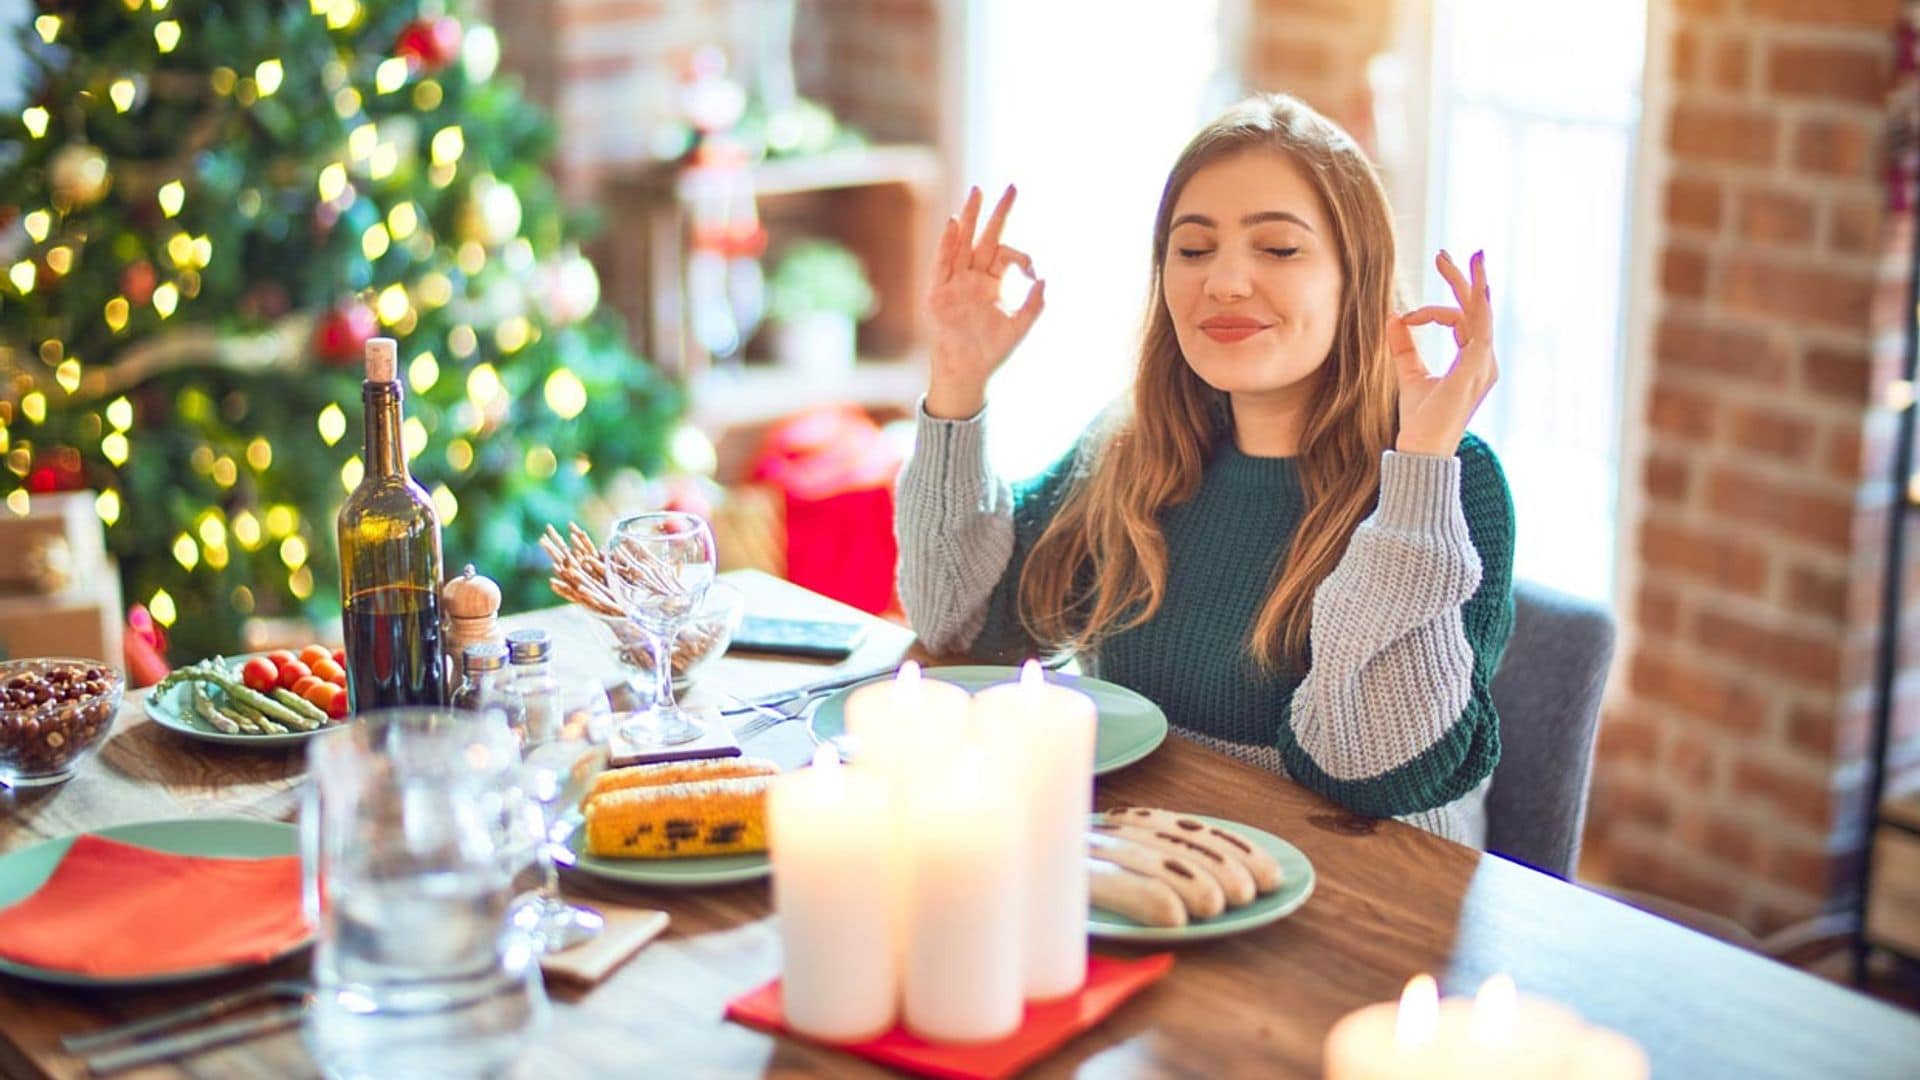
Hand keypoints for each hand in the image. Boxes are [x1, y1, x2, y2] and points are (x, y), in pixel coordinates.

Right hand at [924, 185, 1045, 418]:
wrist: (967, 372)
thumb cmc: (992, 351)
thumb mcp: (1020, 326)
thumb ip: (1035, 304)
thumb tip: (1045, 278)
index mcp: (993, 283)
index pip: (1007, 255)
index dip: (1022, 257)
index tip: (1032, 271)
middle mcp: (973, 277)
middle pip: (985, 237)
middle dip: (998, 213)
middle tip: (1012, 187)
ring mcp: (954, 282)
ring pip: (962, 243)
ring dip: (969, 218)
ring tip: (977, 192)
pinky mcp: (938, 292)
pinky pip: (942, 263)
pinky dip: (947, 243)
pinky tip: (953, 223)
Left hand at [1391, 250, 1496, 457]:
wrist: (1421, 448)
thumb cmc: (1419, 419)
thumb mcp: (1409, 374)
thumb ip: (1404, 346)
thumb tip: (1393, 315)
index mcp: (1472, 362)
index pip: (1461, 321)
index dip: (1431, 312)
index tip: (1405, 316)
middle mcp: (1484, 360)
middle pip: (1476, 309)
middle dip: (1461, 279)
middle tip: (1443, 254)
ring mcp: (1484, 363)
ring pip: (1479, 311)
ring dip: (1468, 282)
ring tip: (1457, 257)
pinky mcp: (1476, 366)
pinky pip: (1480, 324)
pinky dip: (1474, 301)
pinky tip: (1471, 282)